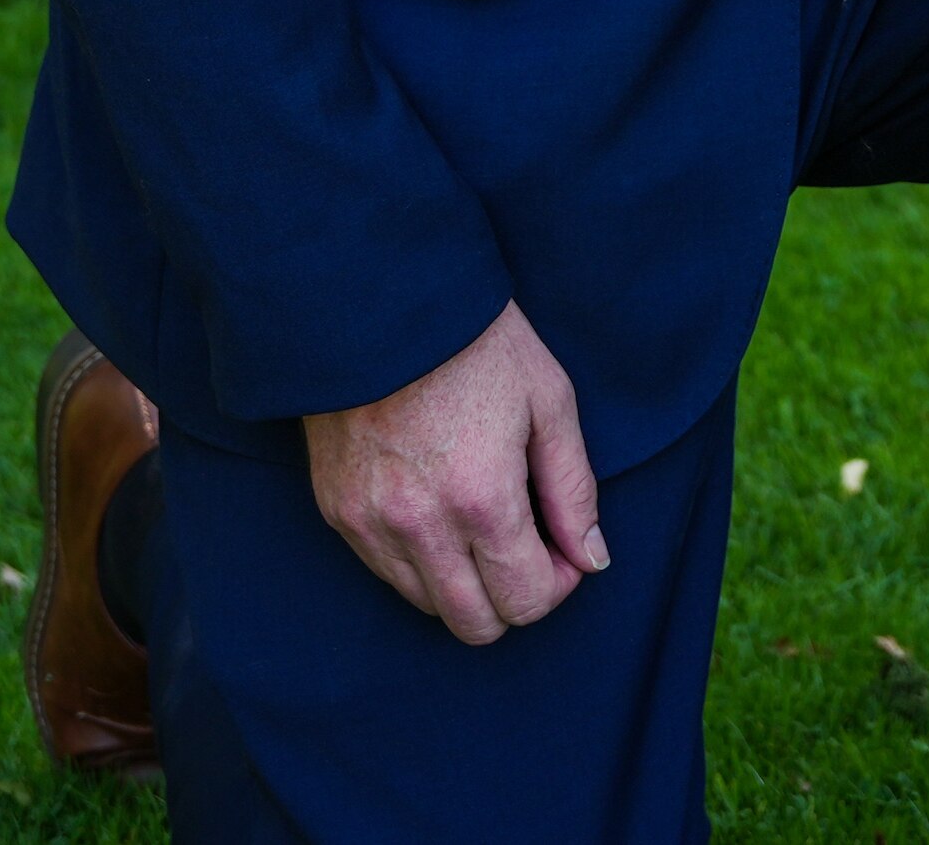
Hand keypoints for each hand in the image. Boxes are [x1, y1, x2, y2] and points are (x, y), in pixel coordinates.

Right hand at [303, 301, 606, 641]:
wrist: (382, 305)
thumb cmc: (478, 344)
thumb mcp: (549, 402)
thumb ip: (573, 491)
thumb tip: (592, 559)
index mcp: (482, 500)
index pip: (525, 601)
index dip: (556, 586)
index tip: (561, 550)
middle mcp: (420, 526)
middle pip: (474, 624)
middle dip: (512, 598)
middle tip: (526, 546)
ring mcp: (369, 524)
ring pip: (427, 605)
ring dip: (463, 583)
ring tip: (480, 522)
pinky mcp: (337, 512)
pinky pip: (385, 572)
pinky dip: (419, 560)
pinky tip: (437, 510)